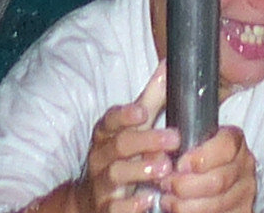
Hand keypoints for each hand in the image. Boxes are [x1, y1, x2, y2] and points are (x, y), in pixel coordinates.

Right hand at [74, 86, 177, 212]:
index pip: (111, 119)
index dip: (125, 114)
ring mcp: (102, 184)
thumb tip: (169, 66)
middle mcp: (101, 157)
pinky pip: (115, 207)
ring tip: (165, 168)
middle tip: (173, 139)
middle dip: (146, 141)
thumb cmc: (119, 156)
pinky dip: (131, 204)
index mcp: (106, 133)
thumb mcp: (131, 128)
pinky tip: (147, 200)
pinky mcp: (106, 209)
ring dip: (140, 170)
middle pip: (119, 145)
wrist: (90, 200)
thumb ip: (151, 100)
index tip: (142, 111)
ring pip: (116, 175)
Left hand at [167, 125, 257, 212]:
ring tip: (168, 201)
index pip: (226, 146)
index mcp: (234, 140)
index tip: (180, 165)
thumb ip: (177, 144)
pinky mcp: (242, 210)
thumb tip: (161, 156)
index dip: (201, 157)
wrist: (210, 176)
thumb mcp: (189, 142)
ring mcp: (245, 191)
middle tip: (167, 184)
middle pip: (218, 180)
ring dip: (186, 205)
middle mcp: (244, 165)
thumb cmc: (195, 157)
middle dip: (186, 186)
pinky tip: (181, 210)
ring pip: (217, 204)